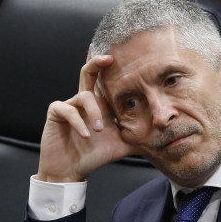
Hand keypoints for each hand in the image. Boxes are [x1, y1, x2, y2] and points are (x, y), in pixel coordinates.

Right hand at [37, 51, 135, 182]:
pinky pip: (68, 109)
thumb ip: (140, 137)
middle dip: (98, 62)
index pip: (106, 81)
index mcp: (100, 105)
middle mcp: (84, 101)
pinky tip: (85, 135)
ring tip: (98, 130)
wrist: (70, 170)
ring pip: (84, 95)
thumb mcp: (122, 146)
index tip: (118, 51)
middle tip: (109, 59)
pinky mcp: (56, 113)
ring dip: (94, 112)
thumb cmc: (94, 157)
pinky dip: (78, 122)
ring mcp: (70, 105)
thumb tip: (163, 136)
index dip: (109, 65)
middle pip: (89, 73)